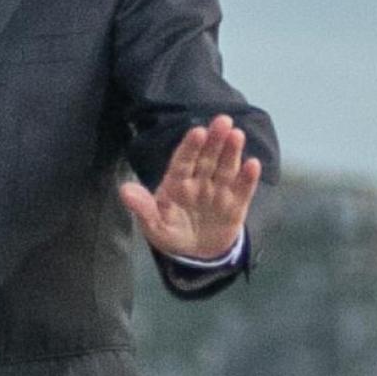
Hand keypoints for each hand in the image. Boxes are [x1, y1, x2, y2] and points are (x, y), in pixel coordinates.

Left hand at [118, 115, 260, 258]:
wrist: (197, 255)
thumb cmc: (171, 234)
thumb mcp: (154, 226)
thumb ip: (142, 209)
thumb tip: (124, 190)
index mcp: (177, 184)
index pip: (183, 162)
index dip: (190, 147)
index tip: (197, 131)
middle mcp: (199, 182)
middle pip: (207, 159)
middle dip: (214, 140)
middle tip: (223, 120)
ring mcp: (218, 192)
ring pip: (225, 169)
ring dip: (231, 152)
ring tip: (237, 135)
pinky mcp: (236, 205)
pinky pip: (242, 190)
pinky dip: (248, 179)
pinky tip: (253, 164)